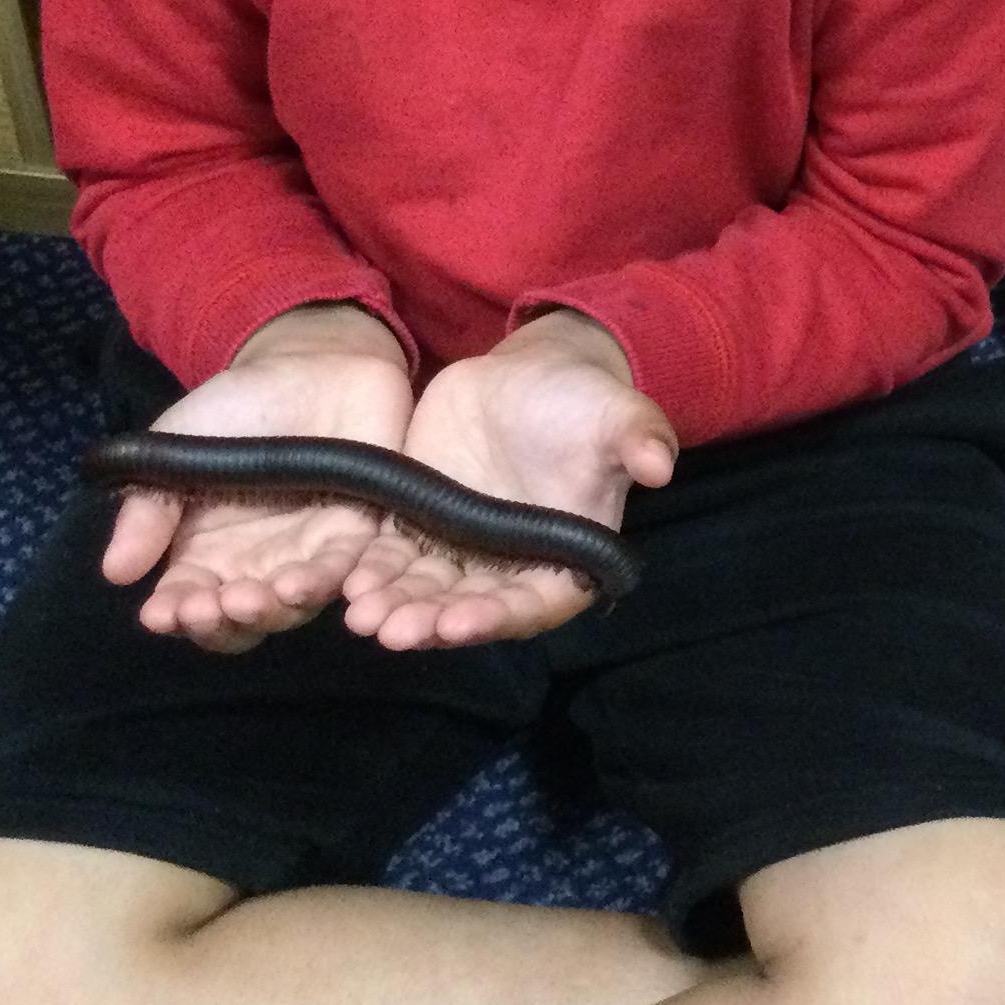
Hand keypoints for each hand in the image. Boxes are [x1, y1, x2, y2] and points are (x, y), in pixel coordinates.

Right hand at [101, 304, 415, 650]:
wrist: (308, 362)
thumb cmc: (236, 408)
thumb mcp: (177, 449)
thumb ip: (148, 507)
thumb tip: (115, 572)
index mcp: (209, 555)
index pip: (191, 603)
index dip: (177, 614)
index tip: (160, 614)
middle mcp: (259, 567)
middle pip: (243, 620)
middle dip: (224, 622)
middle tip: (210, 608)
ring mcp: (310, 554)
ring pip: (294, 605)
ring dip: (273, 610)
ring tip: (253, 599)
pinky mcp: (359, 532)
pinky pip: (348, 569)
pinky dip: (330, 584)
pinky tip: (301, 584)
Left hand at [342, 311, 676, 650]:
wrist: (532, 375)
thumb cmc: (584, 401)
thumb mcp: (617, 414)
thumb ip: (638, 439)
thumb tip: (661, 464)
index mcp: (564, 559)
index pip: (533, 602)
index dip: (498, 616)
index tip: (461, 623)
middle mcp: (510, 568)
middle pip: (469, 608)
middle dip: (431, 622)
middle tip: (392, 630)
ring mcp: (461, 551)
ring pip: (425, 591)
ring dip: (395, 608)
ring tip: (360, 616)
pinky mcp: (420, 526)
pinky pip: (392, 558)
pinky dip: (370, 574)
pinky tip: (343, 582)